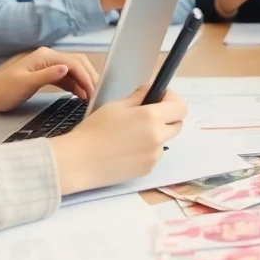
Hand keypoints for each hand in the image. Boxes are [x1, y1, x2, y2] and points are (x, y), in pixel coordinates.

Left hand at [0, 48, 99, 123]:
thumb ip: (47, 76)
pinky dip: (76, 86)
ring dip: (84, 82)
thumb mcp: (24, 84)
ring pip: (74, 71)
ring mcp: (47, 66)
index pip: (74, 63)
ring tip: (91, 97)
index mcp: (44, 56)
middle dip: (90, 78)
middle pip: (78, 63)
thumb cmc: (1, 91)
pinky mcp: (45, 75)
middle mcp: (48, 57)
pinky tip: (80, 95)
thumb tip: (66, 68)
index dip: (86, 77)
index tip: (93, 92)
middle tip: (97, 94)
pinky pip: (67, 78)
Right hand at [49, 85, 188, 194]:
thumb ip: (138, 97)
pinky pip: (154, 155)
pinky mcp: (148, 169)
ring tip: (131, 136)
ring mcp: (154, 155)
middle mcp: (158, 137)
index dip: (172, 100)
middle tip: (147, 115)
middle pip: (177, 124)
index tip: (160, 98)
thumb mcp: (115, 106)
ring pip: (165, 140)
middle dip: (167, 117)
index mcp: (151, 117)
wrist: (79, 161)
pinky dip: (147, 150)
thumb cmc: (93, 131)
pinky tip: (127, 150)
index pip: (180, 107)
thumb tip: (150, 90)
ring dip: (156, 135)